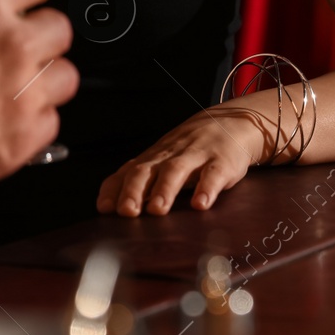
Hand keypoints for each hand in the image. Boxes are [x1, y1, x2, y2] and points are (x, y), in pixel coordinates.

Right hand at [0, 0, 73, 206]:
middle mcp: (14, 43)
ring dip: (45, 80)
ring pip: (66, 76)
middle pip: (59, 28)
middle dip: (42, 35)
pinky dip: (35, 123)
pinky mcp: (24, 140)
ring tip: (20, 90)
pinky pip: (51, 123)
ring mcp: (24, 93)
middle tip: (18, 48)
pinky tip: (10, 126)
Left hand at [96, 108, 266, 216]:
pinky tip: (201, 204)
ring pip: (176, 170)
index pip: (127, 172)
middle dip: (134, 191)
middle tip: (127, 211)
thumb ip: (141, 183)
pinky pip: (213, 175)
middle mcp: (168, 156)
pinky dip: (206, 189)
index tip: (103, 208)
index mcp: (152, 159)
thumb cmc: (189, 150)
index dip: (114, 189)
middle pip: (146, 171)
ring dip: (164, 190)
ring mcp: (195, 157)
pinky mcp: (221, 162)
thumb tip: (111, 209)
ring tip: (157, 210)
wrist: (231, 123)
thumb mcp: (163, 162)